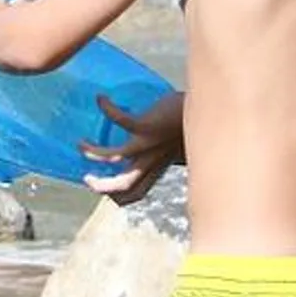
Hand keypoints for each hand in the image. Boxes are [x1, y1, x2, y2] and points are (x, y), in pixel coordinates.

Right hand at [80, 91, 184, 205]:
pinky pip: (120, 120)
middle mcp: (152, 160)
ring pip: (114, 157)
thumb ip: (167, 148)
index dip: (116, 198)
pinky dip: (107, 109)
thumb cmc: (195, 124)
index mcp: (158, 167)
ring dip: (93, 153)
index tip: (102, 186)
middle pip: (123, 186)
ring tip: (80, 142)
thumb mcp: (179, 142)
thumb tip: (158, 144)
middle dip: (100, 186)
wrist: (215, 110)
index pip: (135, 194)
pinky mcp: (147, 126)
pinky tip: (101, 99)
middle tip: (85, 176)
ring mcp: (149, 144)